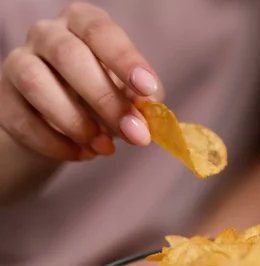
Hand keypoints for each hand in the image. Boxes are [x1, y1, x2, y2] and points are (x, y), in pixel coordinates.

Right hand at [0, 2, 163, 161]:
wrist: (65, 120)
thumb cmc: (104, 94)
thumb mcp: (129, 91)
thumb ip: (141, 98)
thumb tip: (148, 111)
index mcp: (83, 22)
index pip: (101, 30)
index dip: (125, 59)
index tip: (147, 89)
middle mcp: (48, 34)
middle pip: (69, 56)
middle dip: (105, 98)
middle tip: (134, 132)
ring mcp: (20, 62)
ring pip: (36, 83)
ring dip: (75, 122)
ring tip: (104, 147)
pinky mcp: (4, 97)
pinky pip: (21, 119)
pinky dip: (54, 143)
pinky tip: (82, 154)